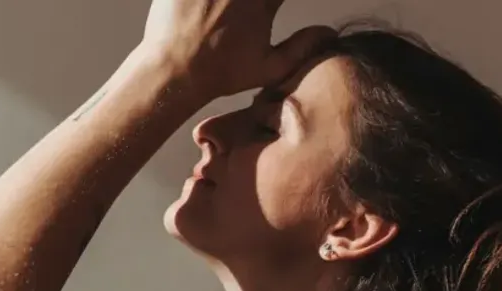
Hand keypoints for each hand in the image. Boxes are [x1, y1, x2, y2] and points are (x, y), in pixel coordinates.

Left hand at [139, 0, 334, 100]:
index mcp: (261, 1)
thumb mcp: (269, 68)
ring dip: (232, 2)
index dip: (274, 2)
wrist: (172, 71)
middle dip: (256, 4)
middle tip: (252, 13)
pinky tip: (212, 7)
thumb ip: (302, 48)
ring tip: (231, 10)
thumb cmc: (219, 73)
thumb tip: (329, 34)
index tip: (272, 8)